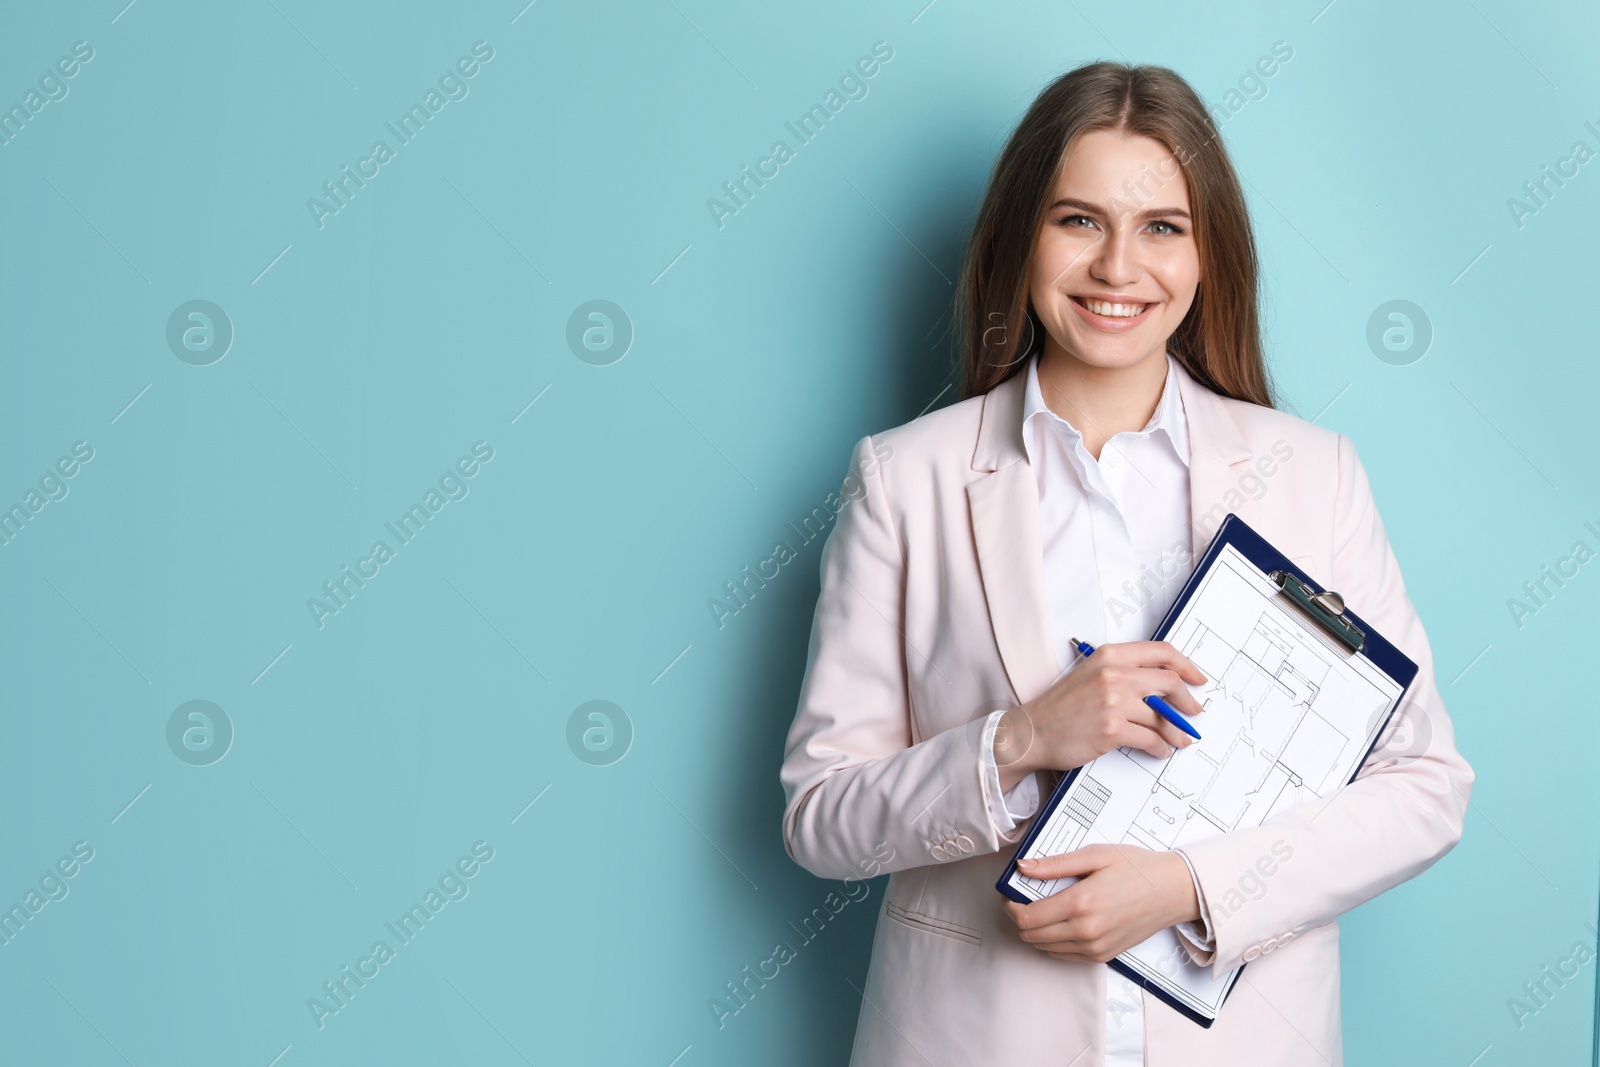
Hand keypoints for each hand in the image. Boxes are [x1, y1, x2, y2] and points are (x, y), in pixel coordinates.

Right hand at [994, 640, 1206, 790]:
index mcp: (1109, 656)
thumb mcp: (1090, 675)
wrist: (1033, 732)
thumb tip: (1160, 684)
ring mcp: (1113, 702)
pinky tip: (1160, 750)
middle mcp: (1113, 675)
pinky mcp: (1112, 729)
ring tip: (1179, 739)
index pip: (1161, 652)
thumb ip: (1122, 673)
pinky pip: (1151, 739)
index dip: (1186, 666)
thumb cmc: (1059, 707)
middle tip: (1192, 712)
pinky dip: (1160, 748)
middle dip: (1187, 701)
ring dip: (1176, 731)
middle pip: (1169, 682)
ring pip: (1162, 716)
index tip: (1197, 679)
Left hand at [1003, 844, 1200, 963]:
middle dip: (1019, 917)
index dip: (1011, 905)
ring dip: (1035, 930)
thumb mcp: (1095, 854)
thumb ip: (1055, 863)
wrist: (1173, 892)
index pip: (1027, 917)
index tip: (1011, 893)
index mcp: (1081, 904)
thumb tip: (1022, 866)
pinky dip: (1052, 942)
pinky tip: (1059, 922)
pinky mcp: (1103, 956)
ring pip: (1044, 948)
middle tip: (1023, 899)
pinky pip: (1063, 956)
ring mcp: (1095, 948)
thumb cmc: (1137, 868)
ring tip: (1042, 908)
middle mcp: (1086, 931)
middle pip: (1031, 935)